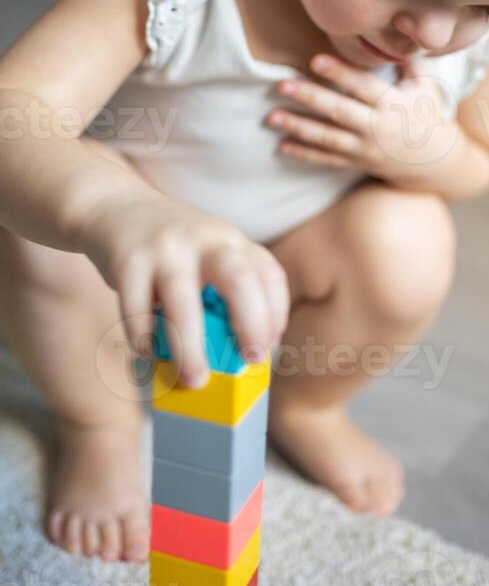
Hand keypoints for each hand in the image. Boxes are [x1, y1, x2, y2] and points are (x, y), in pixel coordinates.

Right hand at [75, 188, 289, 387]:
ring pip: (183, 302)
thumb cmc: (172, 248)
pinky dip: (144, 338)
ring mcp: (166, 248)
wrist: (116, 205)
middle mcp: (205, 239)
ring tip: (193, 380)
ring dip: (191, 348)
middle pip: (239, 280)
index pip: (269, 274)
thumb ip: (225, 291)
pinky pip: (137, 308)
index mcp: (231, 241)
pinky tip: (147, 353)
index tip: (268, 345)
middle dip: (250, 324)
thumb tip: (239, 356)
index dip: (275, 312)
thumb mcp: (208, 253)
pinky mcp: (128, 260)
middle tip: (248, 360)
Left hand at [265, 54, 458, 183]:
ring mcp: (366, 148)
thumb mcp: (426, 86)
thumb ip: (408, 60)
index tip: (315, 60)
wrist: (437, 162)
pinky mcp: (357, 162)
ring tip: (272, 117)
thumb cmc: (428, 114)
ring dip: (299, 127)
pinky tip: (282, 146)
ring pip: (328, 138)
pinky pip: (328, 159)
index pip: (363, 86)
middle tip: (282, 85)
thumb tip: (403, 22)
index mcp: (394, 104)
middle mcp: (378, 127)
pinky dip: (305, 154)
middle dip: (310, 98)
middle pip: (340, 112)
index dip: (340, 73)